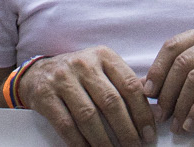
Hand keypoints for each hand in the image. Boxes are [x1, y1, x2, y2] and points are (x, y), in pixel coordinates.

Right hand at [19, 47, 156, 146]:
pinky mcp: (45, 95)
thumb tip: (156, 105)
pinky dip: (80, 143)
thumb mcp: (102, 69)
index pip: (129, 85)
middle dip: (126, 131)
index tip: (149, 135)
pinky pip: (66, 125)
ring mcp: (62, 78)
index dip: (142, 113)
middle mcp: (83, 64)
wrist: (37, 73)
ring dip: (104, 141)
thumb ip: (126, 83)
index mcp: (103, 56)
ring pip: (89, 116)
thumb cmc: (78, 75)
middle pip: (111, 102)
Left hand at [143, 27, 193, 132]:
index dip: (157, 69)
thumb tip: (146, 87)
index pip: (173, 46)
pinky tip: (191, 123)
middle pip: (183, 64)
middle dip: (167, 92)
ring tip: (175, 123)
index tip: (148, 92)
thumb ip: (178, 70)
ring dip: (181, 106)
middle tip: (160, 114)